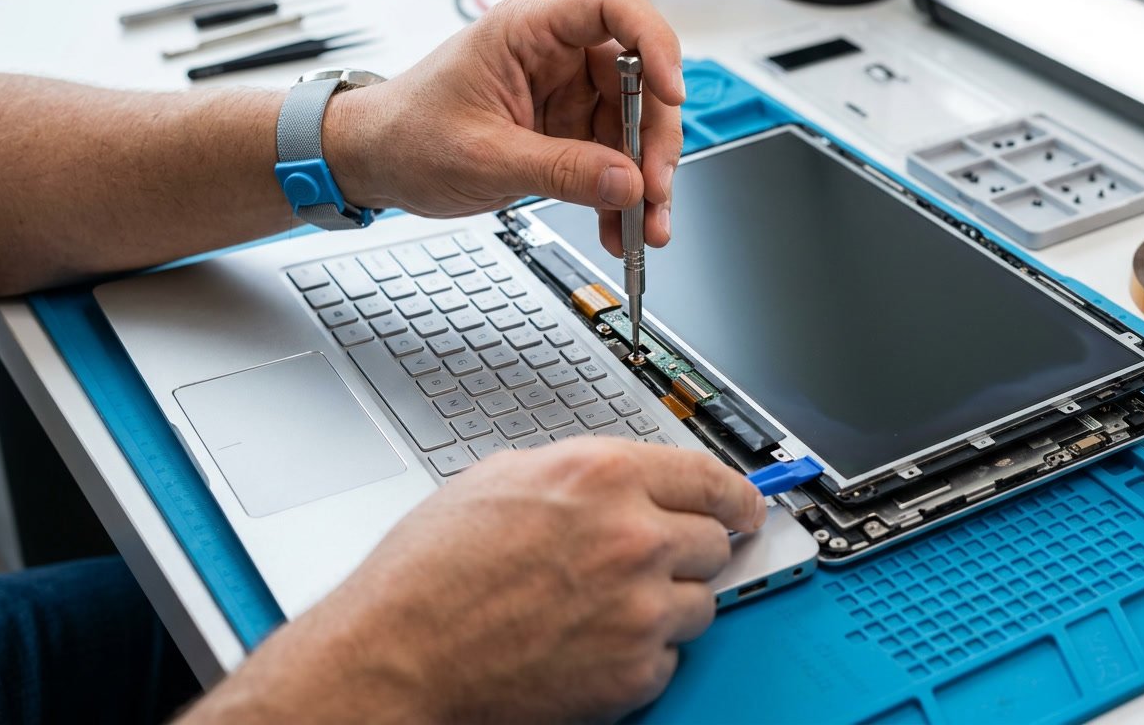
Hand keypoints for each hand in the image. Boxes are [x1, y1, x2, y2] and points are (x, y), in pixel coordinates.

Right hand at [181, 441, 764, 724]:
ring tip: (602, 606)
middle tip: (651, 559)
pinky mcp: (634, 672)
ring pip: (700, 602)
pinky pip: (668, 657)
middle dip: (689, 549)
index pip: (709, 476)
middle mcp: (634, 537)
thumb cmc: (431, 571)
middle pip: (714, 541)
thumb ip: (582, 472)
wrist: (398, 655)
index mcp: (603, 476)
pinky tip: (589, 642)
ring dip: (665, 602)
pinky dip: (640, 652)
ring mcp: (640, 609)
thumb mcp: (503, 478)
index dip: (735, 493)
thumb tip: (625, 480)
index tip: (745, 505)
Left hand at [326, 0, 685, 255]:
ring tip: (644, 226)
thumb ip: (561, 171)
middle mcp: (555, 56)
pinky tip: (619, 226)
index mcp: (529, 32)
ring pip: (632, 127)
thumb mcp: (485, 158)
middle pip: (638, 79)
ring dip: (645, 178)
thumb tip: (628, 184)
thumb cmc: (407, 133)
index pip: (615, 8)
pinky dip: (621, 194)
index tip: (670, 93)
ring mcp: (564, 95)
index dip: (655, 44)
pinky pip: (611, 160)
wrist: (375, 163)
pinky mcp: (565, 133)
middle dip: (654, 139)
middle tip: (654, 190)